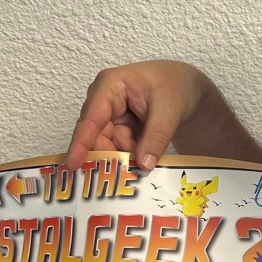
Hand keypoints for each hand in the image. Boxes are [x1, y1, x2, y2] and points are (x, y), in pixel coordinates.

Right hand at [66, 60, 206, 170]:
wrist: (187, 87)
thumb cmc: (175, 85)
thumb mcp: (170, 110)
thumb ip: (156, 137)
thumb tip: (143, 164)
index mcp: (110, 86)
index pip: (91, 117)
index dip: (81, 142)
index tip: (73, 164)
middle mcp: (103, 101)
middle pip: (97, 136)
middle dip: (111, 156)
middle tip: (124, 176)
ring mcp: (110, 115)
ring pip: (109, 146)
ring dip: (125, 158)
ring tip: (144, 164)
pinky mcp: (119, 128)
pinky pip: (119, 148)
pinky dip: (130, 157)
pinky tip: (144, 159)